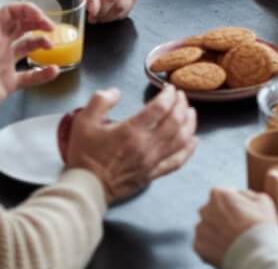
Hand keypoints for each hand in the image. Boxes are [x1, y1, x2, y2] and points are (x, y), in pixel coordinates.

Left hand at [0, 3, 58, 121]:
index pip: (12, 13)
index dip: (27, 11)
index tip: (39, 17)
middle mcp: (0, 46)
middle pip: (24, 26)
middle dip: (38, 22)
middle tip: (51, 27)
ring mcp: (5, 64)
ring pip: (29, 48)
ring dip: (41, 43)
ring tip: (51, 45)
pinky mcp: (8, 83)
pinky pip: (30, 77)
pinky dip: (43, 74)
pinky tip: (54, 71)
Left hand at [56, 0, 140, 21]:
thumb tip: (94, 12)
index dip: (101, 10)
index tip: (91, 16)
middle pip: (121, 4)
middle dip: (106, 15)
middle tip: (94, 17)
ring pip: (126, 8)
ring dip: (111, 16)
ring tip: (100, 13)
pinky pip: (129, 8)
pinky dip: (117, 14)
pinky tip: (107, 9)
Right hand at [61, 85, 197, 202]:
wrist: (87, 188)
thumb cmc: (85, 154)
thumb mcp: (84, 121)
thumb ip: (100, 101)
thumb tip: (116, 92)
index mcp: (131, 131)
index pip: (159, 108)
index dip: (168, 95)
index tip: (170, 88)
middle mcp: (147, 145)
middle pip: (175, 122)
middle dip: (181, 105)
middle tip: (181, 96)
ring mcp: (152, 161)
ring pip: (181, 140)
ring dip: (189, 124)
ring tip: (191, 112)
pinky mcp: (153, 174)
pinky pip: (177, 161)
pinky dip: (188, 150)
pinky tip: (193, 141)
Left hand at [193, 189, 277, 266]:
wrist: (256, 256)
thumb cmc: (262, 226)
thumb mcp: (262, 200)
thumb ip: (246, 193)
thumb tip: (238, 194)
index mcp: (219, 195)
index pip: (222, 194)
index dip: (232, 203)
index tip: (240, 212)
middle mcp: (205, 210)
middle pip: (211, 210)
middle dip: (221, 216)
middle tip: (236, 226)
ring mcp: (201, 229)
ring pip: (207, 227)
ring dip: (215, 231)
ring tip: (231, 239)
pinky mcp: (199, 246)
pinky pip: (204, 243)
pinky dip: (213, 246)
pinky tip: (226, 248)